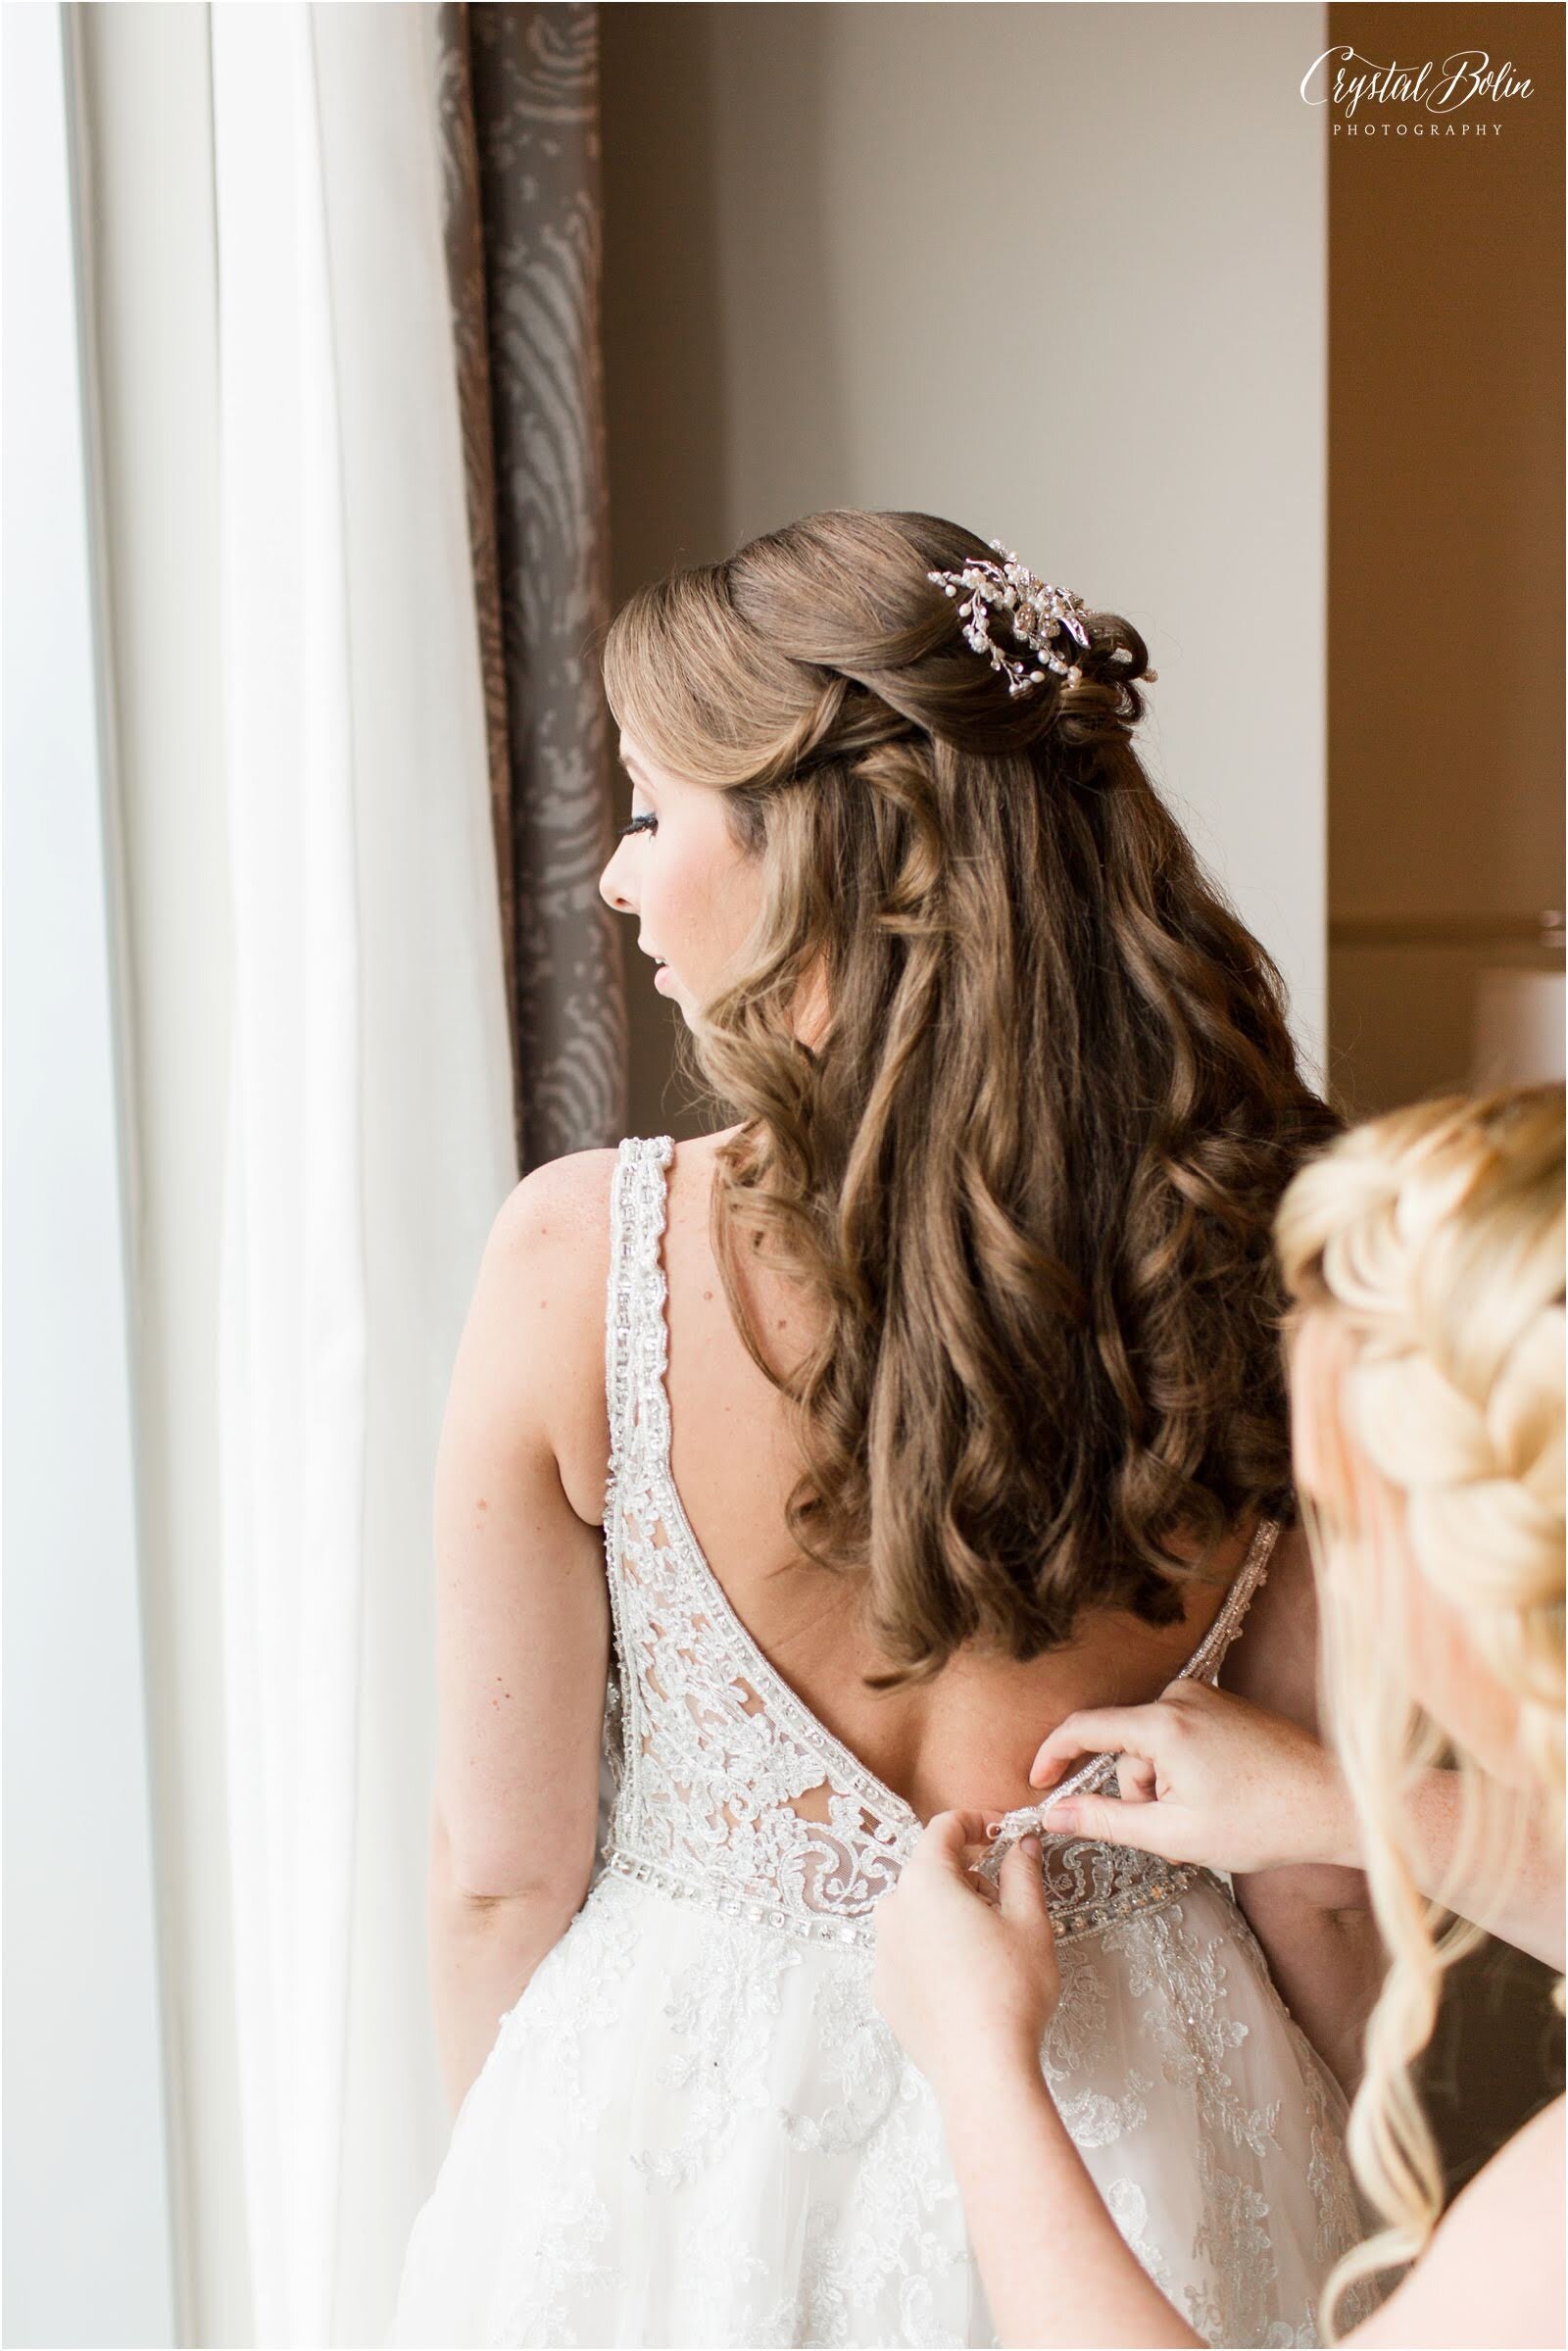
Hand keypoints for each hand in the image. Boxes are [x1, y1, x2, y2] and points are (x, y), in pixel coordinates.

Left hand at [872, 1813, 1058, 2096]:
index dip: (977, 1822)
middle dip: (968, 1874)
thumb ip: (1022, 1872)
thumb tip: (1022, 1846)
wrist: (982, 2070)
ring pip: (918, 1913)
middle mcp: (892, 1910)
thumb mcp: (1029, 1922)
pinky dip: (935, 1950)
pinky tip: (967, 1979)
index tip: (1002, 1832)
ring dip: (950, 1913)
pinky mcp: (884, 1990)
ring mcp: (882, 1952)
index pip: (944, 1828)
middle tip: (1006, 1900)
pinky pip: (909, 1952)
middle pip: (930, 1871)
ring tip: (990, 1946)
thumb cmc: (1009, 1992)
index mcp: (924, 1882)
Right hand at [1028, 1680, 1357, 1875]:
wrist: (1337, 1803)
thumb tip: (1052, 1815)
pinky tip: (1221, 1801)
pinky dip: (1185, 1774)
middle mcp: (1181, 1696)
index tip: (1037, 1786)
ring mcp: (1206, 1697)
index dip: (1052, 1757)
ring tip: (1207, 1822)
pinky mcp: (1224, 1705)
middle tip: (1177, 1836)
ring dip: (1166, 1790)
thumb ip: (1105, 1822)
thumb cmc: (1262, 1823)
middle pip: (1125, 1750)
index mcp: (1162, 1723)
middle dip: (1139, 1796)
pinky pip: (1180, 1740)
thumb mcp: (1174, 1835)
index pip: (1083, 1728)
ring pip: (1153, 1750)